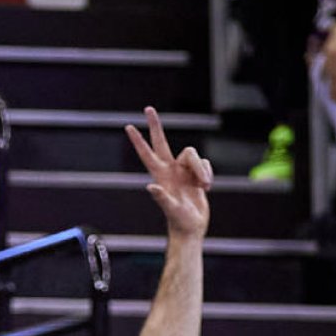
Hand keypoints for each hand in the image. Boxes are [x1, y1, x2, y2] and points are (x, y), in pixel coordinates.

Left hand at [125, 107, 210, 239]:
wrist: (192, 228)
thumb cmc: (180, 221)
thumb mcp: (171, 209)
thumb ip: (162, 198)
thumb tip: (151, 187)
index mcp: (160, 175)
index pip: (147, 154)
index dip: (138, 141)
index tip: (128, 127)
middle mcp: (170, 169)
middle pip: (162, 141)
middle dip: (155, 125)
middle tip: (148, 108)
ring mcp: (183, 171)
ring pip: (194, 155)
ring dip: (202, 170)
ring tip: (204, 188)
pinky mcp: (196, 174)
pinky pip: (205, 164)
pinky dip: (208, 174)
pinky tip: (205, 188)